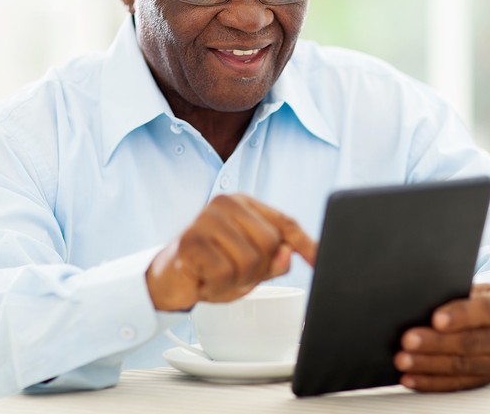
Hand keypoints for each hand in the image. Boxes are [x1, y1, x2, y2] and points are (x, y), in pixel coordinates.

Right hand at [146, 193, 316, 310]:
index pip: (285, 223)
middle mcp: (227, 204)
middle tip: (233, 273)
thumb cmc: (210, 267)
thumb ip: (273, 261)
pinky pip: (225, 273)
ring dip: (235, 280)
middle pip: (270, 244)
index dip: (307, 244)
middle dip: (257, 270)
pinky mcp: (191, 240)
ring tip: (216, 275)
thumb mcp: (250, 267)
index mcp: (245, 205)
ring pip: (250, 260)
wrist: (167, 280)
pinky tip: (204, 279)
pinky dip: (218, 286)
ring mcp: (207, 219)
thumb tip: (288, 254)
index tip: (322, 260)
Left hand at [394, 283, 489, 390]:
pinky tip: (410, 378)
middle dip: (436, 343)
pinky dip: (430, 382)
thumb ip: (459, 293)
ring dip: (428, 365)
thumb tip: (423, 300)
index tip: (435, 318)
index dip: (461, 315)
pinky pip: (456, 384)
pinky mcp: (485, 380)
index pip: (487, 311)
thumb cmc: (488, 301)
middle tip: (408, 340)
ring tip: (403, 360)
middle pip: (470, 343)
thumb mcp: (483, 290)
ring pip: (461, 366)